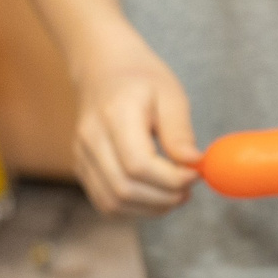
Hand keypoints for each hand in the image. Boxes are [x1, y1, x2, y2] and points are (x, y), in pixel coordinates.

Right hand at [71, 29, 200, 216]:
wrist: (103, 68)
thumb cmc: (141, 78)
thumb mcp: (170, 95)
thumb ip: (180, 132)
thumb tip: (194, 164)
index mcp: (115, 115)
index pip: (138, 165)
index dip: (171, 179)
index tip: (195, 174)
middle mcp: (91, 139)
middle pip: (124, 188)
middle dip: (164, 198)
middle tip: (189, 189)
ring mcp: (81, 155)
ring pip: (112, 203)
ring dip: (150, 208)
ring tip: (176, 194)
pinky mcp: (82, 167)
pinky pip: (105, 202)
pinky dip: (134, 208)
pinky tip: (156, 195)